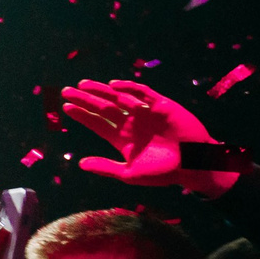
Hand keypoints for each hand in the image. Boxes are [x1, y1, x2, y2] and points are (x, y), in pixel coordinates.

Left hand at [59, 78, 239, 197]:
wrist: (194, 166)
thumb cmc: (163, 173)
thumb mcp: (129, 173)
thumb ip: (106, 167)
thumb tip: (81, 163)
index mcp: (122, 139)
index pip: (97, 124)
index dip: (82, 115)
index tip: (65, 107)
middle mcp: (131, 124)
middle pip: (103, 108)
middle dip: (85, 99)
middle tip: (66, 91)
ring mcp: (145, 113)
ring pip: (119, 98)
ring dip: (102, 91)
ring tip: (83, 85)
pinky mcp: (161, 106)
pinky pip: (143, 93)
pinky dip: (129, 89)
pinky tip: (113, 86)